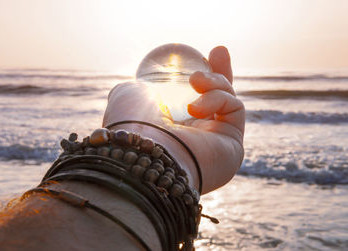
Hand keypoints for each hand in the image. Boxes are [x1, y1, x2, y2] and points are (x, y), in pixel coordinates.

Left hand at [103, 46, 244, 193]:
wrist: (143, 153)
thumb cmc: (131, 122)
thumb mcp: (127, 96)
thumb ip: (137, 88)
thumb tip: (141, 85)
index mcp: (175, 130)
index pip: (196, 101)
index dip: (204, 79)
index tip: (205, 56)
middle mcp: (197, 140)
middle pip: (219, 101)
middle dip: (221, 75)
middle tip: (219, 50)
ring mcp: (216, 145)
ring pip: (229, 102)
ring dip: (215, 83)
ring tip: (195, 81)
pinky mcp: (233, 148)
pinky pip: (235, 109)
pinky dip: (218, 99)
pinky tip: (196, 107)